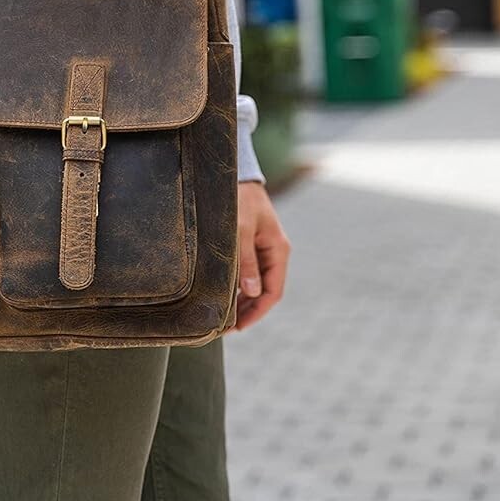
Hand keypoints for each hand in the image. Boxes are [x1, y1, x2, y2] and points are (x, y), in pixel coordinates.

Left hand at [231, 181, 289, 331]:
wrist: (235, 173)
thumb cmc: (238, 198)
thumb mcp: (240, 230)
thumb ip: (245, 260)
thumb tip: (251, 292)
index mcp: (278, 250)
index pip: (273, 291)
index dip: (257, 312)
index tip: (239, 326)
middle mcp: (273, 252)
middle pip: (264, 291)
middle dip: (247, 310)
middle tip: (224, 327)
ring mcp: (262, 249)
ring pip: (255, 284)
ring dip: (241, 301)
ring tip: (222, 316)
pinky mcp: (250, 245)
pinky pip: (247, 272)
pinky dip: (237, 286)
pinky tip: (222, 295)